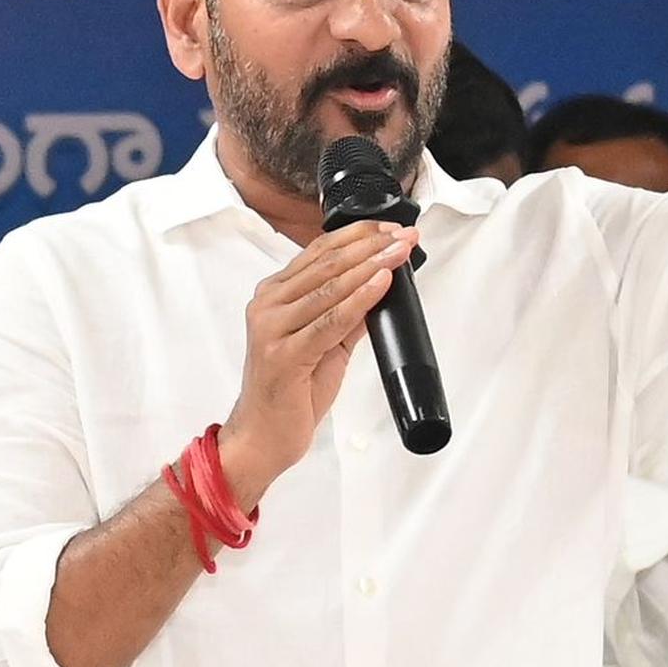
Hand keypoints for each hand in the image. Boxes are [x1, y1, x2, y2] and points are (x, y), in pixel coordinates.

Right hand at [221, 219, 420, 506]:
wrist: (263, 436)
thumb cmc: (290, 393)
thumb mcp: (326, 345)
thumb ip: (348, 315)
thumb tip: (381, 287)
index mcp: (274, 296)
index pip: (319, 252)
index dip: (359, 236)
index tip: (392, 229)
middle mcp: (268, 305)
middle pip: (327, 263)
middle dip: (371, 246)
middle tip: (404, 237)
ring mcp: (272, 328)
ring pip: (330, 286)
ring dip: (371, 266)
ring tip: (399, 253)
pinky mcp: (284, 353)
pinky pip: (330, 320)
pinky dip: (359, 299)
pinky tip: (380, 284)